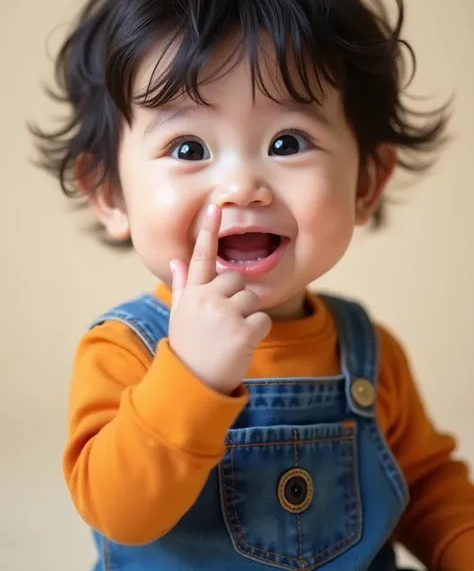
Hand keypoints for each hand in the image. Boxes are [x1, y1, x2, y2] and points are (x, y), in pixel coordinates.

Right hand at [168, 204, 271, 394]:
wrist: (193, 382)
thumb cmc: (188, 345)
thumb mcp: (180, 314)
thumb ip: (182, 285)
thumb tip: (176, 261)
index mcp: (191, 292)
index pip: (200, 256)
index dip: (209, 231)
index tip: (216, 208)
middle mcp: (206, 299)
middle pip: (236, 279)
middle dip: (237, 297)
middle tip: (224, 321)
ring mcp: (224, 314)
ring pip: (252, 299)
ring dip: (247, 317)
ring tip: (230, 335)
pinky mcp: (242, 331)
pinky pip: (263, 319)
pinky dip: (257, 332)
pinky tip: (240, 345)